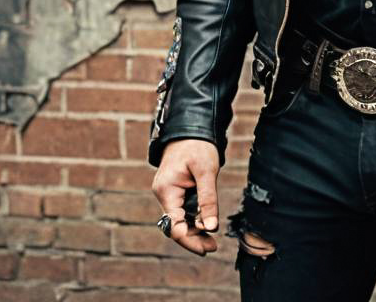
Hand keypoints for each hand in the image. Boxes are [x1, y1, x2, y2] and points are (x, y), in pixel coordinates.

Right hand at [151, 139, 220, 254]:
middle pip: (176, 225)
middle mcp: (163, 193)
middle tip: (212, 248)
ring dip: (194, 230)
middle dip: (193, 237)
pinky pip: (182, 209)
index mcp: (166, 190)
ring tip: (211, 241)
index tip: (206, 248)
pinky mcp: (175, 190)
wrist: (192, 127)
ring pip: (179, 219)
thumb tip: (212, 227)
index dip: (190, 239)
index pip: (174, 225)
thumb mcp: (207, 171)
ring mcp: (168, 192)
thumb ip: (208, 199)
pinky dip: (193, 218)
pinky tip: (206, 225)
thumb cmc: (198, 146)